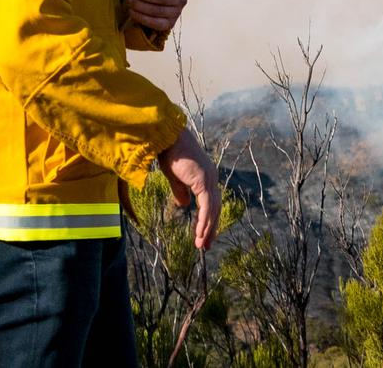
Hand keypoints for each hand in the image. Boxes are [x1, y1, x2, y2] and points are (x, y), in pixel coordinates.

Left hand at [125, 0, 189, 33]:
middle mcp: (182, 1)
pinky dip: (143, 18)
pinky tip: (132, 12)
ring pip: (158, 12)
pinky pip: (156, 24)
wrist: (156, 1)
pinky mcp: (167, 25)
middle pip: (165, 0)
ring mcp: (176, 14)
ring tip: (131, 1)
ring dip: (142, 7)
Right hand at [157, 128, 220, 249]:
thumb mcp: (174, 177)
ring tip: (201, 245)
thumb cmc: (169, 152)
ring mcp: (208, 179)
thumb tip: (185, 205)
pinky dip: (204, 222)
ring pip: (212, 210)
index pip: (211, 203)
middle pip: (214, 208)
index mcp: (205, 176)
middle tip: (205, 245)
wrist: (167, 137)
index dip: (208, 220)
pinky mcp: (203, 181)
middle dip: (210, 229)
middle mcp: (211, 178)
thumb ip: (181, 191)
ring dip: (207, 229)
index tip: (203, 235)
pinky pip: (206, 207)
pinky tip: (199, 234)